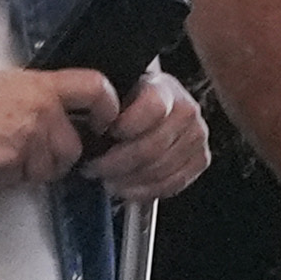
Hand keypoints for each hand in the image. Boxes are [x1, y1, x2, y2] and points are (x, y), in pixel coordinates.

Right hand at [0, 67, 113, 187]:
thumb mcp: (0, 82)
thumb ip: (34, 96)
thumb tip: (51, 110)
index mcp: (39, 86)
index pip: (95, 88)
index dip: (109, 107)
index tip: (105, 120)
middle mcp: (39, 111)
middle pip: (73, 148)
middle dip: (56, 158)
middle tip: (31, 154)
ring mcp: (24, 140)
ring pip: (48, 170)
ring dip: (30, 171)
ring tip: (1, 156)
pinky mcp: (6, 165)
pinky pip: (19, 182)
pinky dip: (6, 180)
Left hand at [84, 68, 207, 202]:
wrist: (149, 110)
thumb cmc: (126, 104)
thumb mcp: (111, 93)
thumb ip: (102, 104)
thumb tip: (80, 125)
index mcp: (163, 88)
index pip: (153, 108)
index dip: (126, 126)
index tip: (101, 135)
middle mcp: (187, 110)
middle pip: (154, 146)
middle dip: (117, 163)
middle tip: (94, 168)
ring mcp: (196, 136)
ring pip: (162, 168)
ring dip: (129, 180)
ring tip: (108, 179)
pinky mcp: (200, 158)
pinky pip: (175, 183)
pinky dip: (148, 191)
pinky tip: (130, 188)